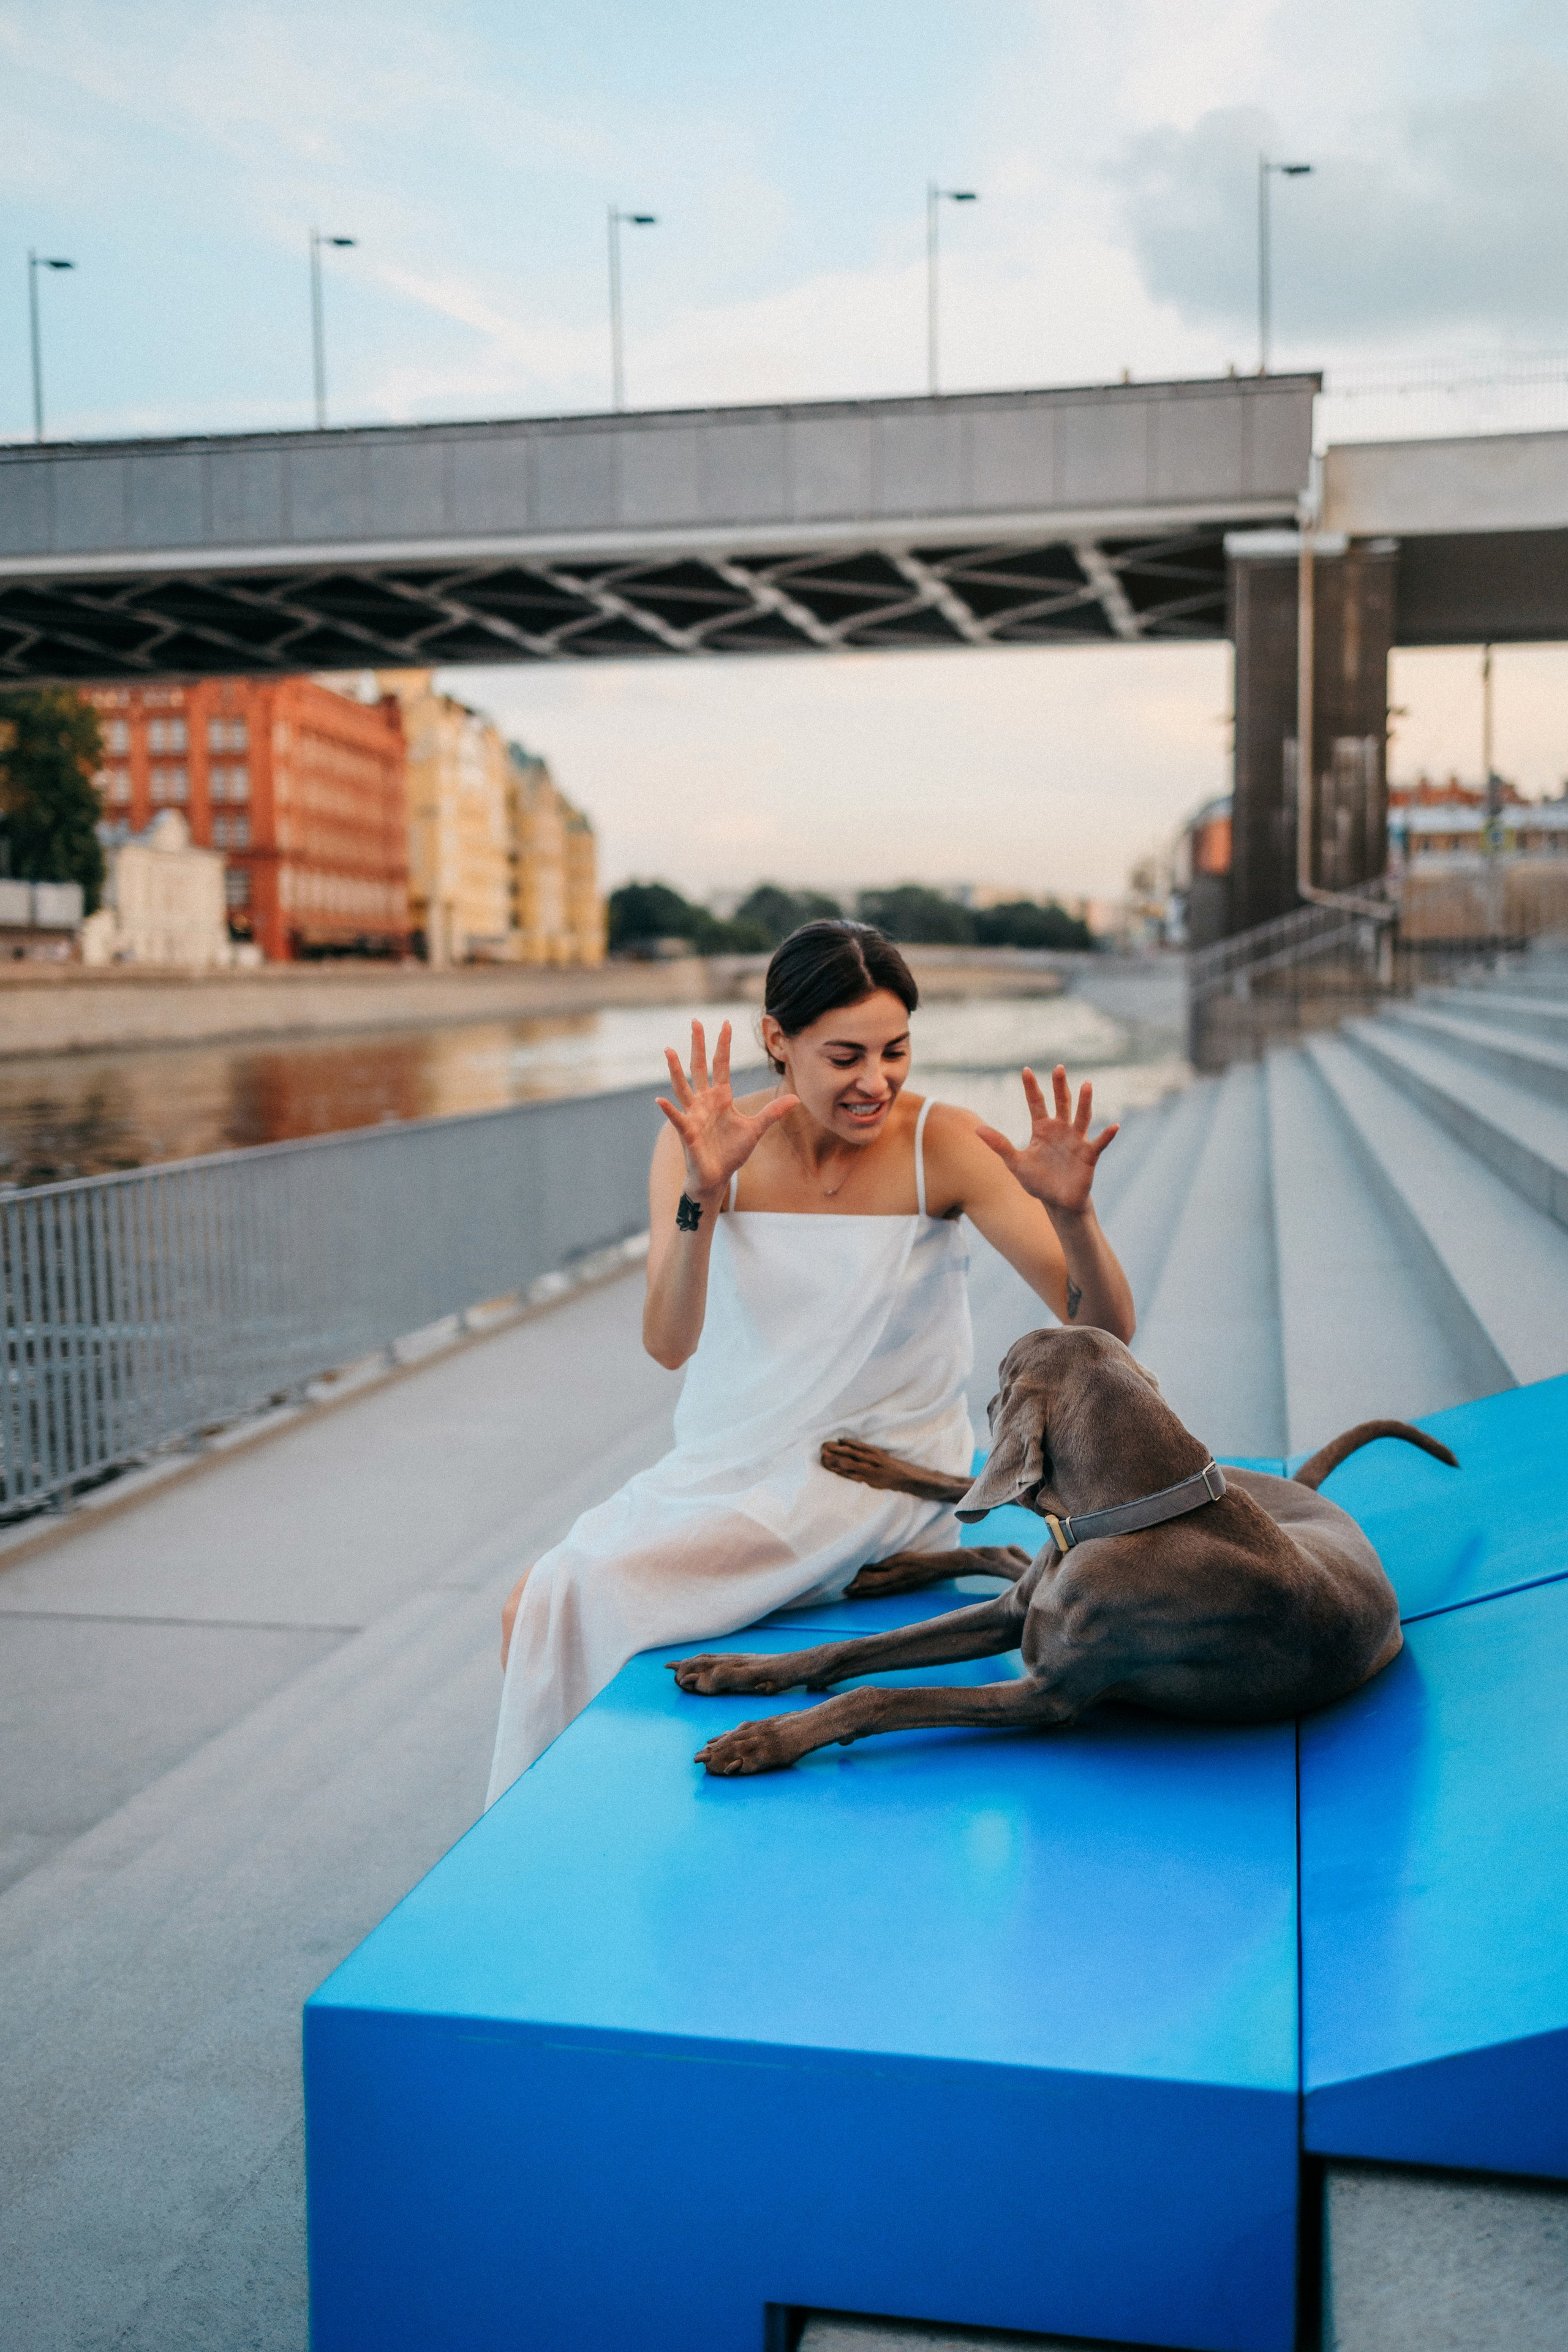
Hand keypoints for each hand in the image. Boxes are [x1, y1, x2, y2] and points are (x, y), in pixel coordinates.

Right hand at [655, 1020, 797, 1204]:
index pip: (721, 1065)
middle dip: (699, 1045)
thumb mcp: (756, 1128)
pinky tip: (661, 1099)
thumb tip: (796, 1098)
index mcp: (721, 1097)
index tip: (726, 1023)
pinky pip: (677, 1118)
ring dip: (675, 1070)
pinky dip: (669, 1109)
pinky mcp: (687, 1132)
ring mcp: (693, 1115)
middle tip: (695, 1021)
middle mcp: (704, 1101)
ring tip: (669, 1051)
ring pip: (683, 1087)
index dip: (723, 1045)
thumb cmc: (732, 1152)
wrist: (717, 1176)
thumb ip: (772, 1112)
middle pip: (700, 1067)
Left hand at [976, 1064, 1117, 1216]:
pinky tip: (1114, 1126)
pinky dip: (1107, 1135)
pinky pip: (1099, 1143)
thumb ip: (999, 1144)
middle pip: (1061, 1103)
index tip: (1025, 1070)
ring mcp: (1076, 1141)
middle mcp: (1061, 1130)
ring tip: (1087, 1084)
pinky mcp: (1089, 1155)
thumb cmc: (1037, 1181)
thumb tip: (976, 1128)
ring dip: (1084, 1102)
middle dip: (1060, 1086)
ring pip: (1081, 1117)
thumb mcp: (1015, 1162)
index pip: (1036, 1103)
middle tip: (1059, 1067)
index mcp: (1042, 1129)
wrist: (1057, 1202)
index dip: (1031, 1088)